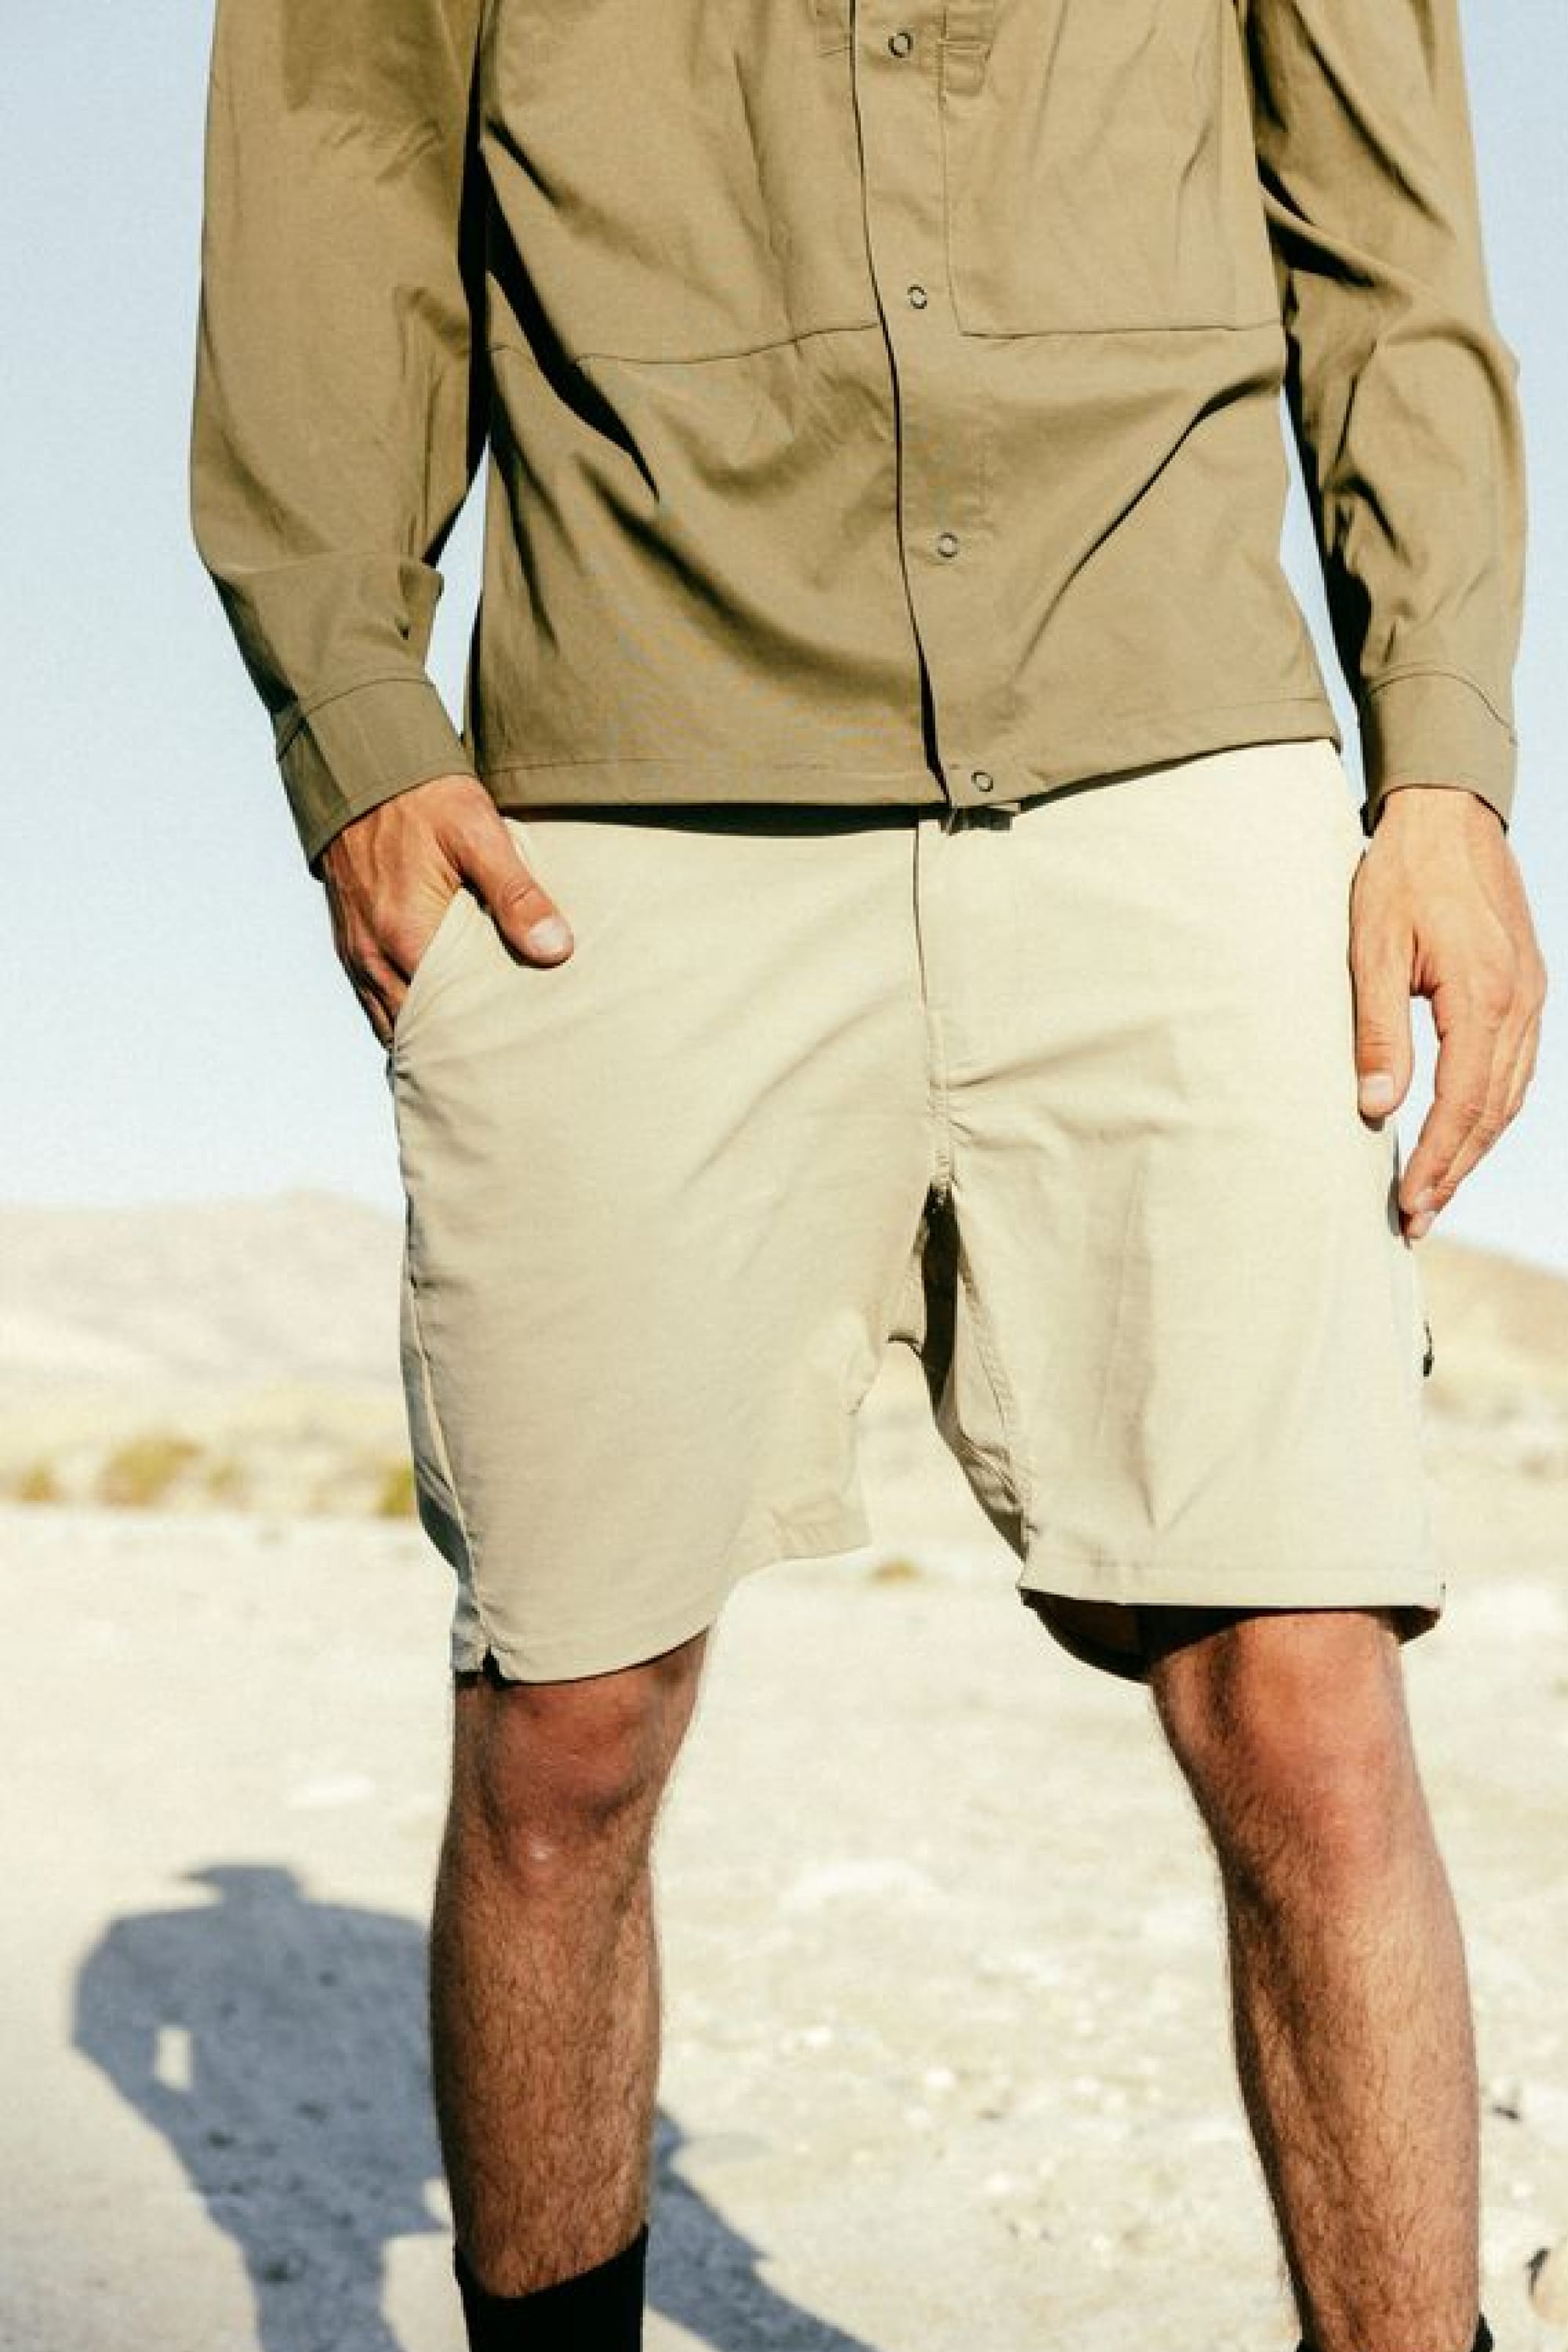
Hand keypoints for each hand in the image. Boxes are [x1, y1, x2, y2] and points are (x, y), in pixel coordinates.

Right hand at [318, 774, 573, 1050]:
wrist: (363, 768)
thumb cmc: (424, 797)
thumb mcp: (479, 834)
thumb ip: (517, 895)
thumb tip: (556, 950)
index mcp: (406, 936)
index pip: (447, 1019)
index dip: (481, 1043)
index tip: (519, 1061)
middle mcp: (373, 955)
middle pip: (417, 1030)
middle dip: (454, 1052)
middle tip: (502, 1074)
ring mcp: (356, 952)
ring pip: (390, 1022)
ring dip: (426, 1039)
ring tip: (471, 1062)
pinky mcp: (350, 942)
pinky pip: (373, 1000)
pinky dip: (402, 1018)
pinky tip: (434, 1028)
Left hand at [1349, 784, 1546, 1239]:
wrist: (1448, 814)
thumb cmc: (1400, 875)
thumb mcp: (1372, 949)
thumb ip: (1376, 1030)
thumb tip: (1376, 1107)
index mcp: (1483, 995)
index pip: (1462, 1104)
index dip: (1435, 1161)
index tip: (1406, 1204)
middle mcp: (1520, 1004)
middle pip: (1493, 1113)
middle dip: (1453, 1172)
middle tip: (1415, 1221)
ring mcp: (1530, 998)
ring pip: (1510, 1097)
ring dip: (1473, 1151)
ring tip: (1434, 1193)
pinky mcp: (1525, 990)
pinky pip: (1515, 1069)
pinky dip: (1490, 1113)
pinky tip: (1462, 1137)